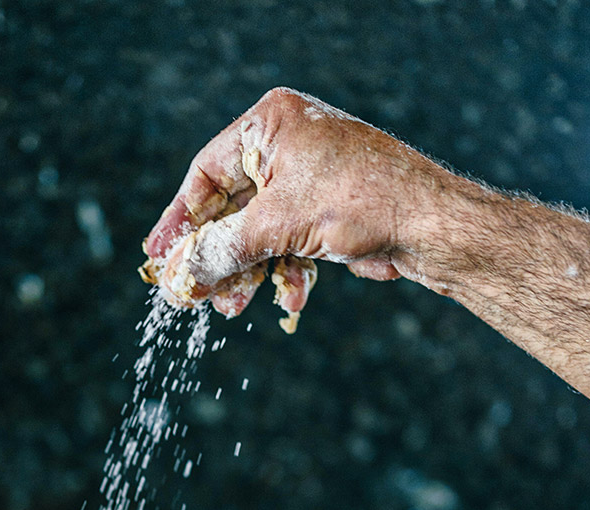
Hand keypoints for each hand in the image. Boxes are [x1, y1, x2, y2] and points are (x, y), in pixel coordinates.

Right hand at [143, 87, 442, 324]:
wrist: (430, 225)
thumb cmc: (361, 201)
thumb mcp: (278, 227)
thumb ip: (222, 252)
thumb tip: (179, 278)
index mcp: (273, 122)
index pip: (206, 173)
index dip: (180, 221)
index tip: (158, 257)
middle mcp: (290, 144)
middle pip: (231, 208)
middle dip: (217, 257)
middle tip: (192, 293)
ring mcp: (311, 178)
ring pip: (260, 233)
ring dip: (248, 274)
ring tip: (234, 307)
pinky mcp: (329, 211)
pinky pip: (289, 245)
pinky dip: (285, 274)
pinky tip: (290, 300)